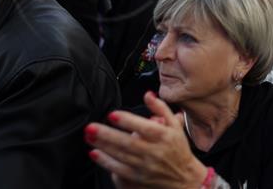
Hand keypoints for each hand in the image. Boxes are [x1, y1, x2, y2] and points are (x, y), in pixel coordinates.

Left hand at [87, 91, 206, 188]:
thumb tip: (148, 94)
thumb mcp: (175, 125)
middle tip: (91, 127)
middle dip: (108, 135)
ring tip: (89, 136)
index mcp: (163, 136)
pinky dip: (106, 161)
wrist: (183, 177)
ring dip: (103, 146)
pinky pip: (119, 169)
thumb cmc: (178, 148)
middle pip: (128, 143)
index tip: (113, 114)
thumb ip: (160, 108)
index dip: (128, 121)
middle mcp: (154, 151)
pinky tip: (95, 153)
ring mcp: (145, 166)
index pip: (144, 128)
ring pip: (121, 155)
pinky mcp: (137, 177)